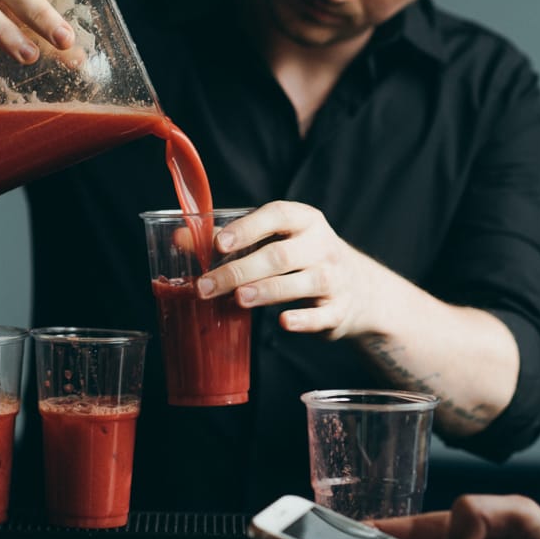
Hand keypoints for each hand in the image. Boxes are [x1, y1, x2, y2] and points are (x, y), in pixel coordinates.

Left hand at [195, 200, 376, 338]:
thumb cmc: (303, 258)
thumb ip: (229, 239)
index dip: (248, 228)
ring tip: (238, 299)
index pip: (278, 215)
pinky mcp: (339, 310)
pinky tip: (283, 323)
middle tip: (206, 286)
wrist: (360, 290)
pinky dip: (303, 319)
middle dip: (240, 271)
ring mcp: (334, 279)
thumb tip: (179, 238)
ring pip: (302, 283)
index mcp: (305, 221)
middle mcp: (322, 246)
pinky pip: (321, 315)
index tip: (219, 244)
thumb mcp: (276, 241)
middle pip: (280, 255)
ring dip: (268, 291)